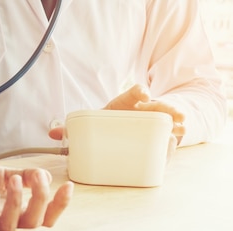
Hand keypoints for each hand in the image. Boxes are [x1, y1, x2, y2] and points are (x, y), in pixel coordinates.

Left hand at [0, 165, 72, 230]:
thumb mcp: (0, 174)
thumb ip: (24, 176)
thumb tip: (45, 176)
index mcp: (14, 210)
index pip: (44, 216)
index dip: (59, 205)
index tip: (67, 186)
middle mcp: (2, 220)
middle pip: (33, 223)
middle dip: (41, 200)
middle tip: (36, 179)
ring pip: (10, 226)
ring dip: (17, 203)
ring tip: (15, 181)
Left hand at [48, 84, 185, 143]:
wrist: (115, 128)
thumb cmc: (102, 125)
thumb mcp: (88, 125)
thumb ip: (71, 130)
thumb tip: (52, 133)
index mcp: (121, 105)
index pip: (131, 94)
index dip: (138, 92)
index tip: (144, 95)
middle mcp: (138, 109)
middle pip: (153, 105)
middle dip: (164, 107)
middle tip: (175, 113)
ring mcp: (148, 119)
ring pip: (163, 115)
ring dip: (174, 118)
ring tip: (182, 124)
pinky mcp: (154, 130)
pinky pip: (166, 129)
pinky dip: (174, 131)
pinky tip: (180, 134)